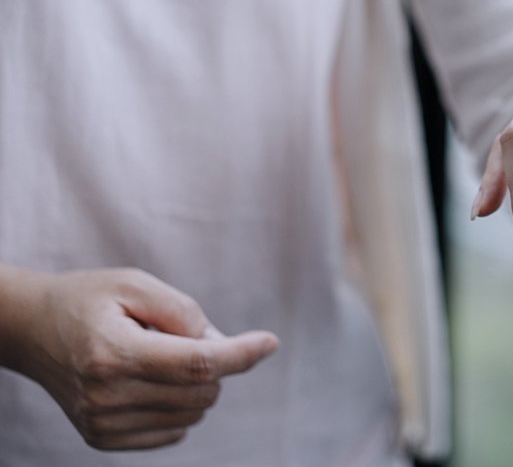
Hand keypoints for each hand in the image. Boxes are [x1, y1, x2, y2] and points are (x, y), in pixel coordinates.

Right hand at [0, 266, 278, 449]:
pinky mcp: (102, 438)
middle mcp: (105, 395)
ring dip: (196, 384)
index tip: (269, 342)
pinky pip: (175, 430)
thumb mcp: (135, 284)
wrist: (33, 330)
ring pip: (194, 412)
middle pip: (201, 390)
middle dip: (213, 361)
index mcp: (113, 353)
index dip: (241, 354)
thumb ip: (183, 312)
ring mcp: (102, 422)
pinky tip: (151, 381)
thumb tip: (220, 346)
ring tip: (157, 354)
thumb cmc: (91, 299)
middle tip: (179, 335)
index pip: (197, 363)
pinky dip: (179, 405)